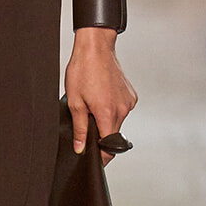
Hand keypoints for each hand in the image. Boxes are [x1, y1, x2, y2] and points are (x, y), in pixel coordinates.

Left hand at [64, 28, 137, 165]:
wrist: (95, 48)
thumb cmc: (83, 70)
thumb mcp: (74, 102)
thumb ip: (79, 128)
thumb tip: (81, 148)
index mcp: (107, 113)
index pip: (109, 146)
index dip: (101, 155)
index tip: (94, 158)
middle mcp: (122, 109)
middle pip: (113, 133)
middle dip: (100, 133)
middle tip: (86, 120)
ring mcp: (128, 102)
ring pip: (117, 121)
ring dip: (106, 119)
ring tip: (93, 102)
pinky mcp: (131, 95)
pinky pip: (121, 109)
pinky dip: (112, 108)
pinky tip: (102, 96)